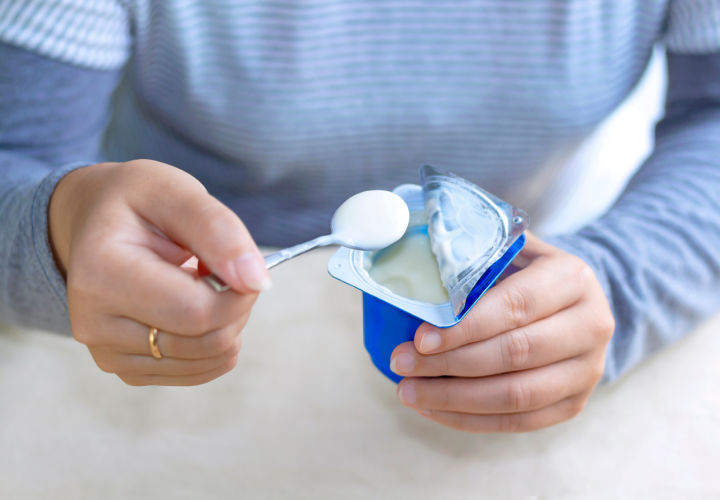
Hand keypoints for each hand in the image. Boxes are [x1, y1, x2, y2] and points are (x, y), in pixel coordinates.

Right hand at [48, 160, 270, 385]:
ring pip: (206, 361)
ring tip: (203, 284)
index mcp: (100, 275)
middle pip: (204, 342)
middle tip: (224, 270)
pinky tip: (196, 308)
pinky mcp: (125, 368)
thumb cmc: (137, 202)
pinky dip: (214, 341)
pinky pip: (196, 371)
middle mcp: (93, 324)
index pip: (196, 313)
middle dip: (236, 308)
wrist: (95, 220)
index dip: (239, 294)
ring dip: (227, 324)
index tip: (245, 266)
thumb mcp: (176, 191)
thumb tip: (256, 282)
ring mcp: (106, 353)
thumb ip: (220, 232)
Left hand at [389, 232, 613, 431]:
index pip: (515, 307)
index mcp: (572, 278)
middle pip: (514, 354)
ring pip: (515, 395)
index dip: (465, 327)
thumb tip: (416, 263)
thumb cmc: (527, 274)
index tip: (420, 338)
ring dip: (453, 397)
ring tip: (408, 391)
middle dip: (449, 363)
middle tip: (402, 364)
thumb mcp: (512, 249)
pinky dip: (469, 419)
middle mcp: (591, 325)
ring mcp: (587, 370)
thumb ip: (477, 253)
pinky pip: (518, 421)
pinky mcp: (574, 404)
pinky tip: (431, 408)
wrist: (574, 304)